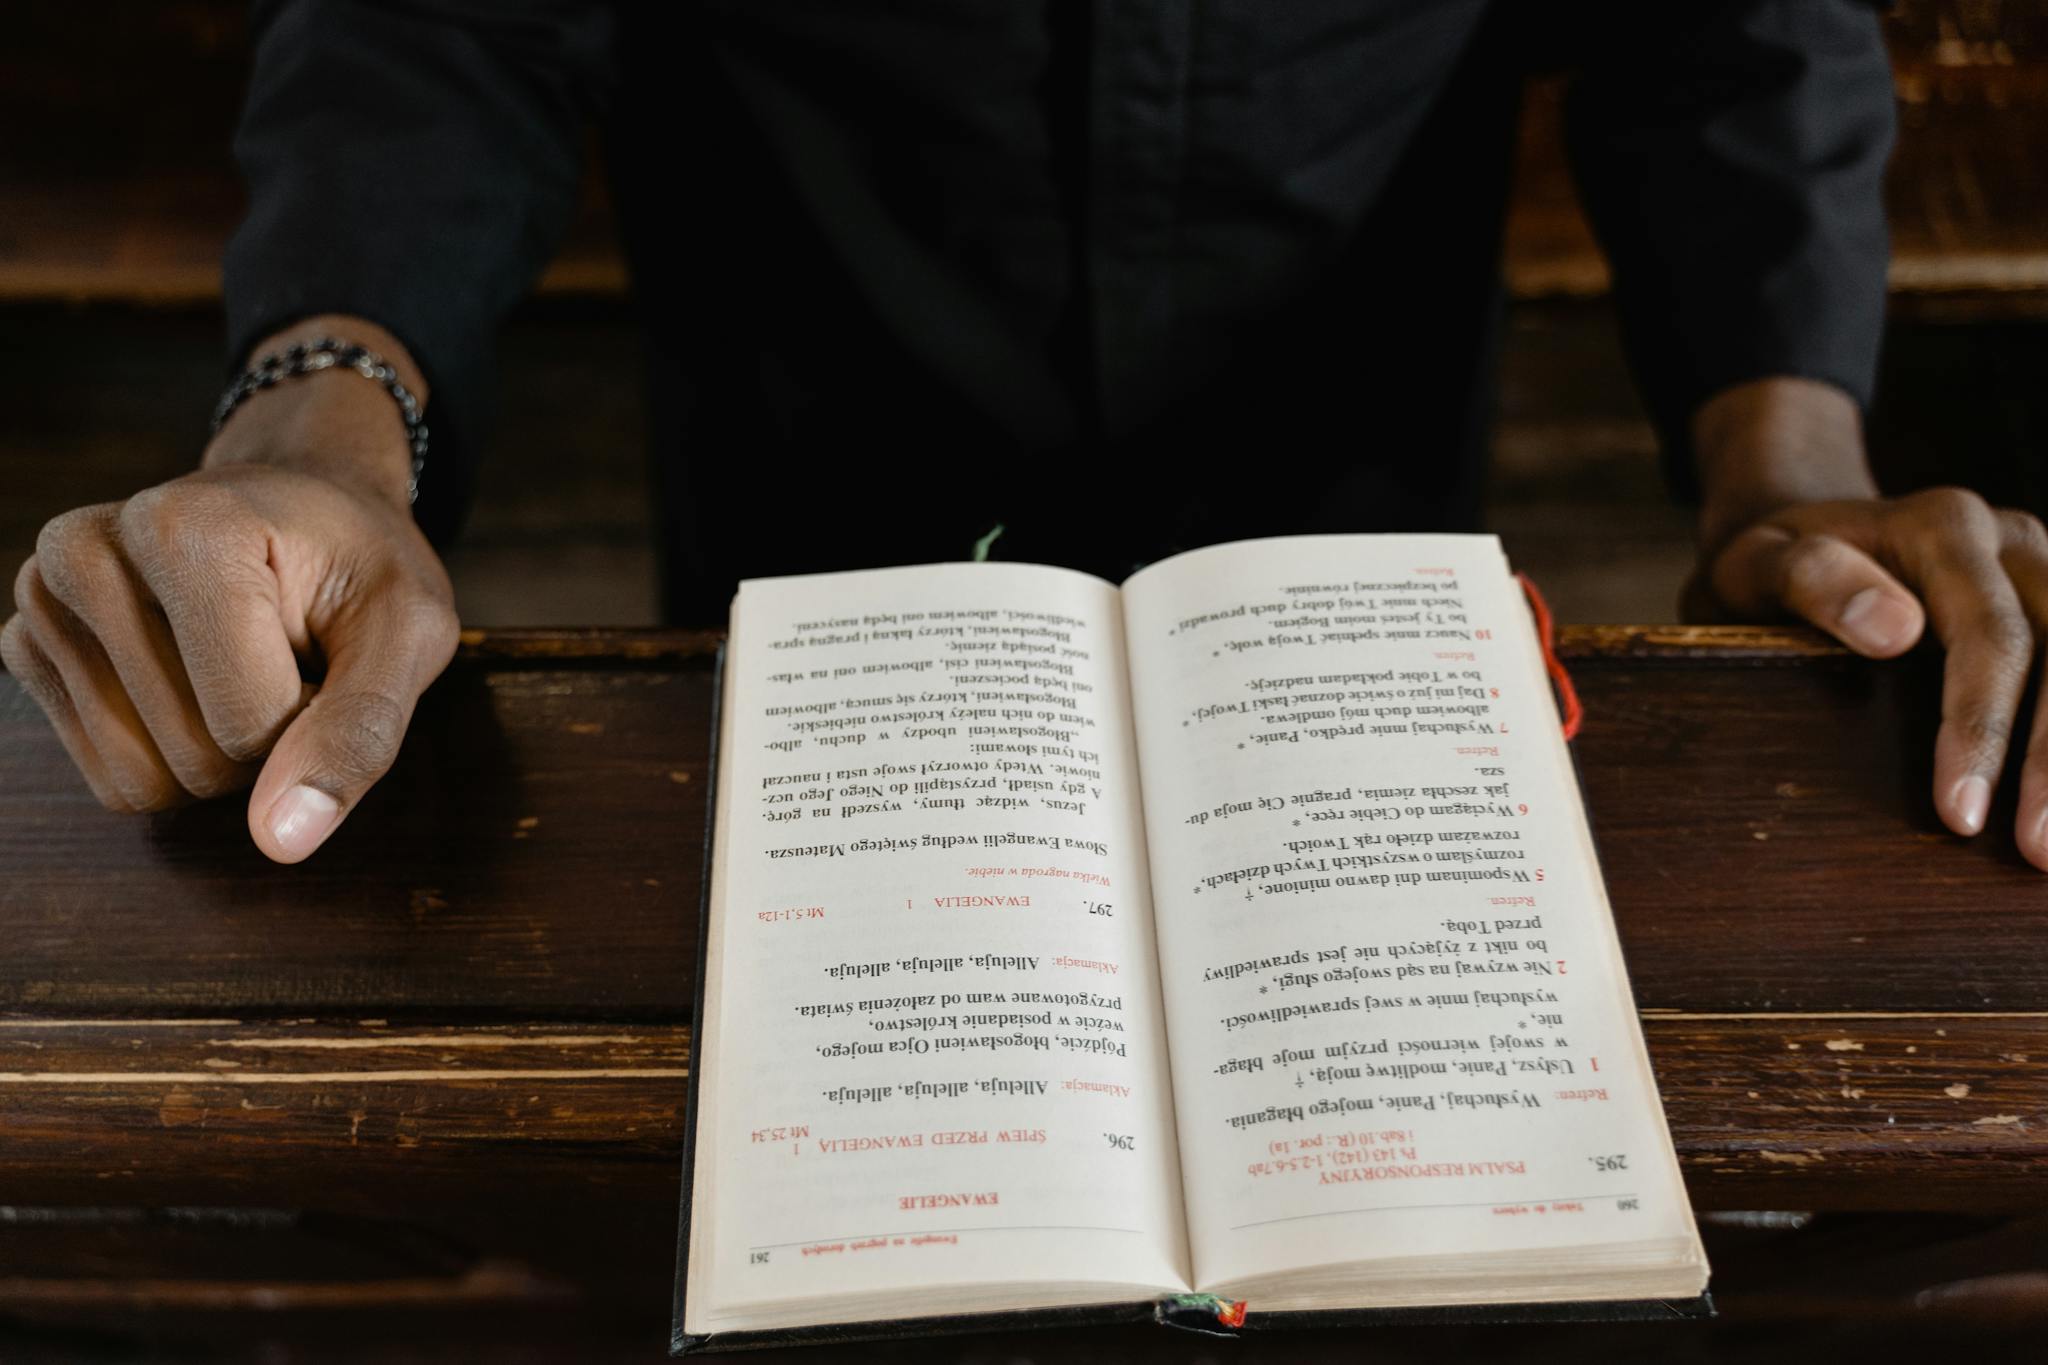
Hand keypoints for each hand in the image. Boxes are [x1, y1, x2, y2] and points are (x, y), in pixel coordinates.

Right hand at [0, 317, 458, 862]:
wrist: (306, 511)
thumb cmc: (364, 567)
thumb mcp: (408, 635)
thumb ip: (358, 733)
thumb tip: (281, 841)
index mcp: (183, 530)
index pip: (247, 726)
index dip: (312, 720)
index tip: (327, 652)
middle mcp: (86, 553)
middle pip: (193, 759)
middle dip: (267, 742)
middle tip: (291, 657)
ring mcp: (43, 600)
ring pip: (142, 781)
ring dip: (219, 754)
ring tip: (247, 664)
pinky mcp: (27, 644)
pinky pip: (110, 777)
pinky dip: (171, 753)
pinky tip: (196, 677)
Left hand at [1686, 378, 2047, 869]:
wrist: (1798, 529)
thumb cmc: (1771, 560)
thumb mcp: (1758, 561)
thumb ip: (1811, 580)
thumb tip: (1894, 630)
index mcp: (1943, 529)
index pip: (1988, 637)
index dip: (1983, 727)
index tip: (1960, 815)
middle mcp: (2009, 540)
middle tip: (2037, 851)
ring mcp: (2039, 565)